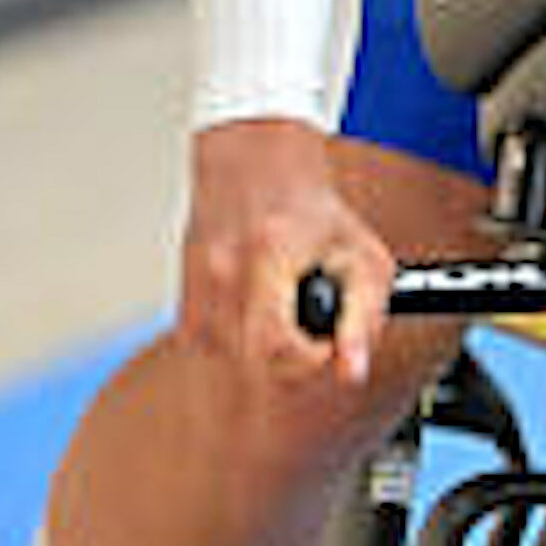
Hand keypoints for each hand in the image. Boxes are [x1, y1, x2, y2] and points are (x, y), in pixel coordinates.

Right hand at [183, 116, 390, 389]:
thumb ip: (363, 318)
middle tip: (311, 326)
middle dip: (293, 356)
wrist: (254, 171)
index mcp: (268, 251)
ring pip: (234, 359)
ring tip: (283, 307)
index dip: (311, 357)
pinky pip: (214, 348)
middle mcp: (222, 270)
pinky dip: (239, 339)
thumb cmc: (313, 214)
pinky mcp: (182, 304)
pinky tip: (255, 307)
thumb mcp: (360, 257)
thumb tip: (352, 373)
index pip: (277, 343)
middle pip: (255, 360)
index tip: (327, 343)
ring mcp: (196, 287)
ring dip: (265, 348)